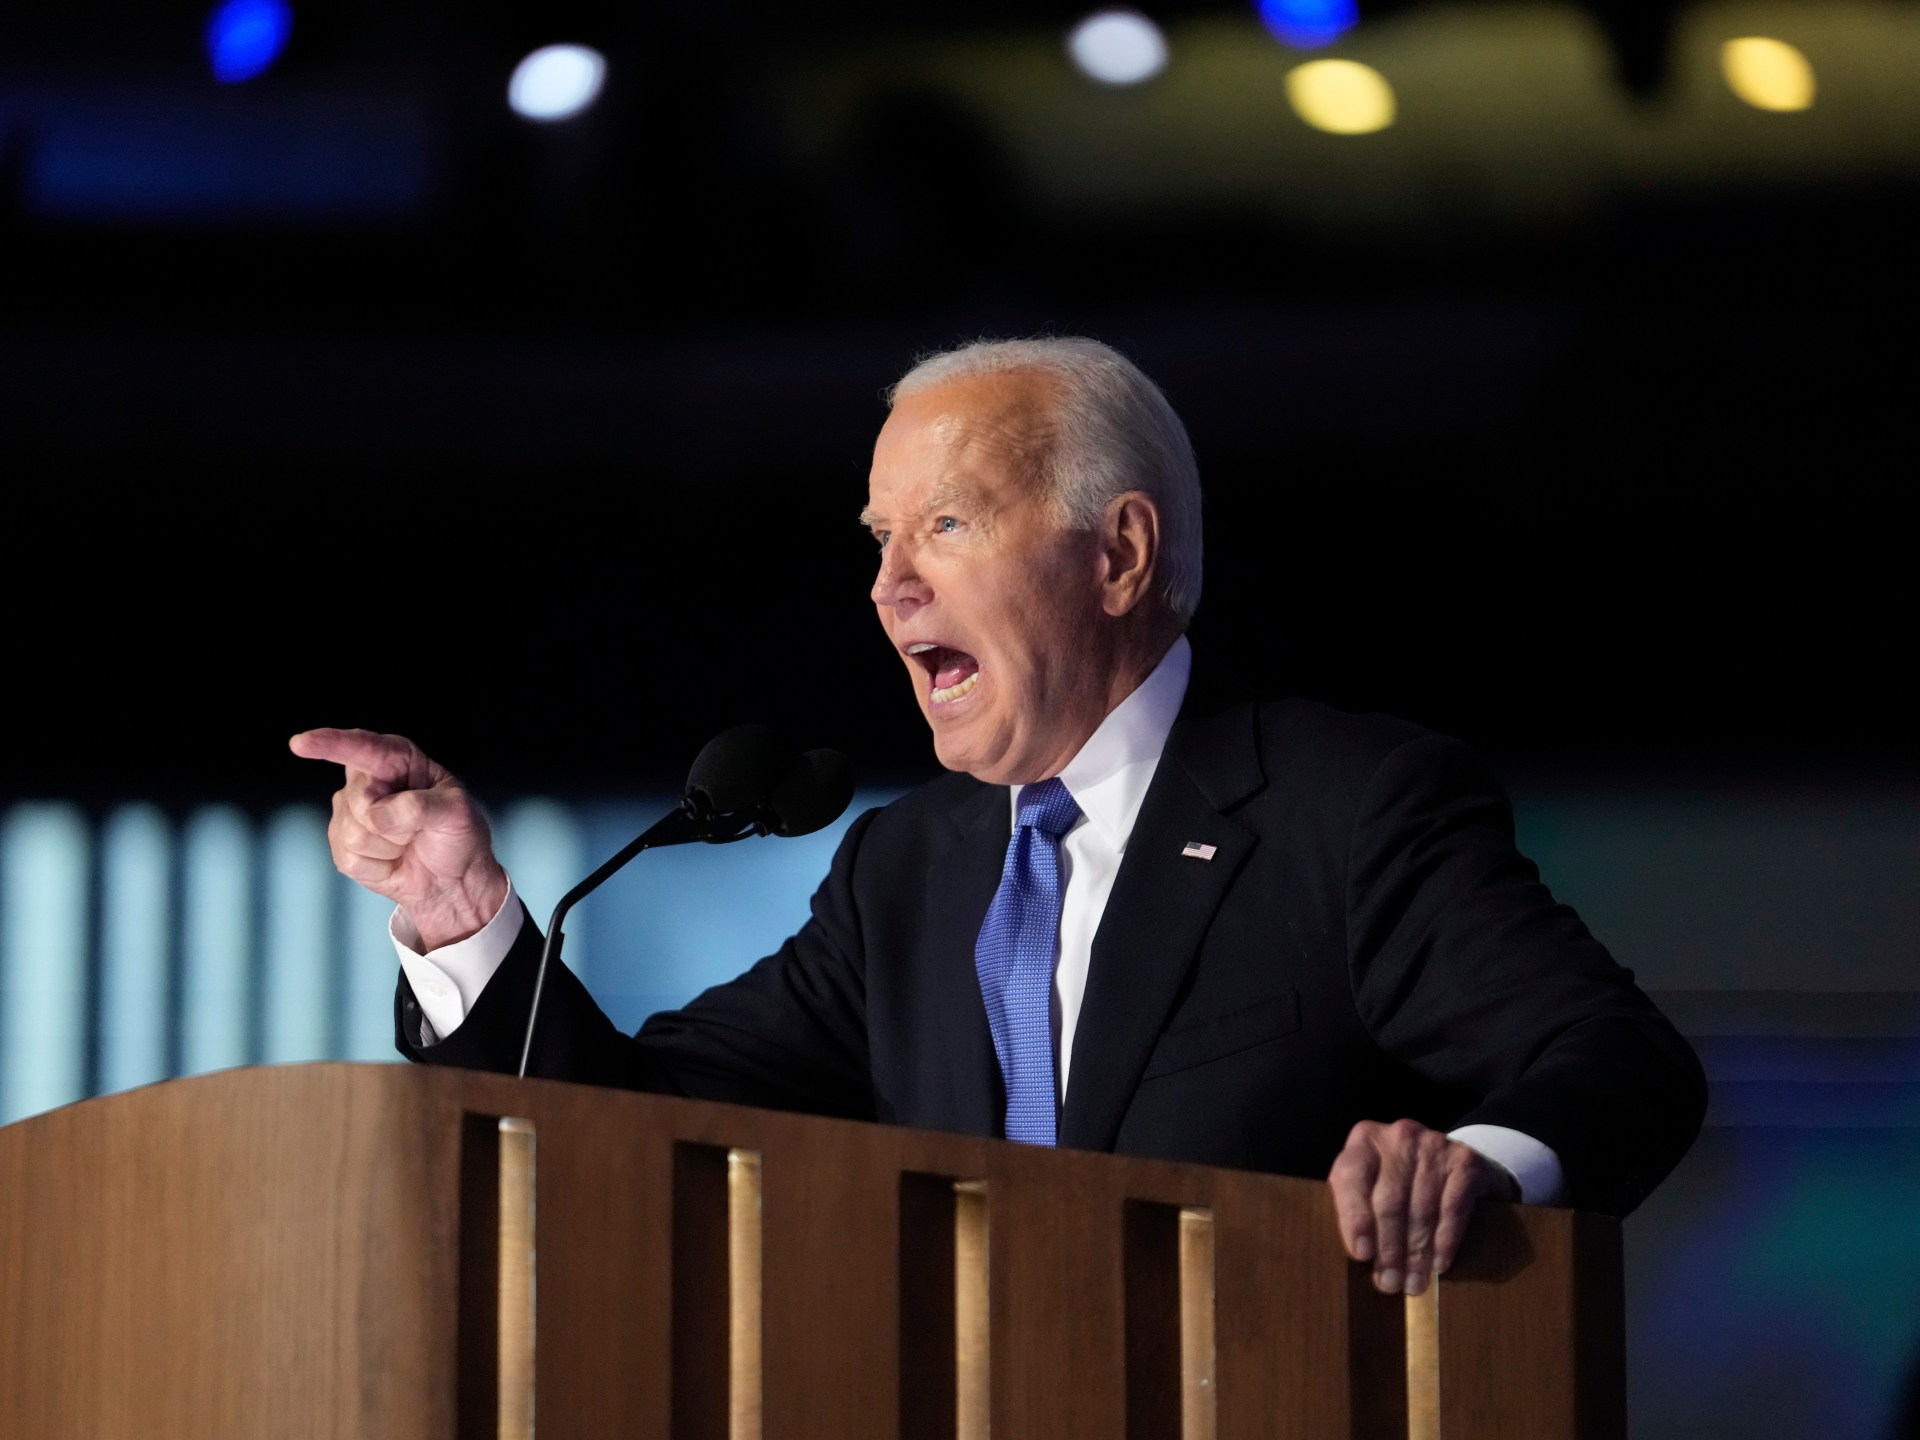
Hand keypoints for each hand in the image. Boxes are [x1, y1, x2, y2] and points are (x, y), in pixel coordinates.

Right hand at [289, 727, 508, 950]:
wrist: (451, 878)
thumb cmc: (457, 835)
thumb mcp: (457, 813)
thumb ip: (420, 807)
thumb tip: (377, 815)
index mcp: (397, 759)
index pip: (362, 747)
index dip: (330, 743)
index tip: (300, 744)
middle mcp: (367, 780)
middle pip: (360, 801)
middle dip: (394, 823)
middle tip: (419, 829)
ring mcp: (349, 812)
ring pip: (354, 834)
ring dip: (389, 847)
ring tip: (408, 843)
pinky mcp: (342, 844)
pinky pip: (350, 859)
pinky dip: (379, 867)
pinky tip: (393, 860)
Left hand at [1327, 1118, 1518, 1294]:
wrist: (1455, 1165)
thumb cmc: (1401, 1183)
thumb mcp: (1372, 1186)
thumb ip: (1359, 1209)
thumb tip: (1361, 1260)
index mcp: (1364, 1141)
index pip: (1351, 1177)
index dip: (1355, 1218)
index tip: (1361, 1254)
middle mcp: (1398, 1136)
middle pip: (1389, 1200)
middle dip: (1389, 1248)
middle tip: (1390, 1283)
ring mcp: (1434, 1145)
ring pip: (1421, 1208)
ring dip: (1417, 1253)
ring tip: (1413, 1284)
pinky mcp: (1465, 1161)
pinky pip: (1453, 1208)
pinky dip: (1445, 1240)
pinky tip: (1440, 1264)